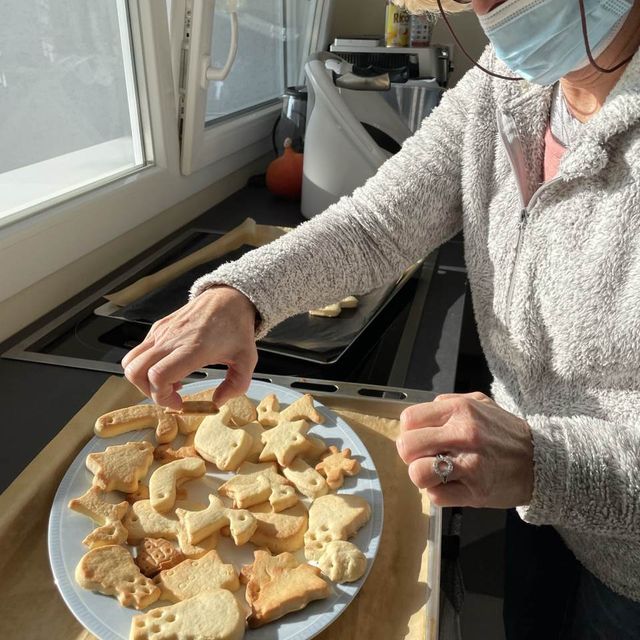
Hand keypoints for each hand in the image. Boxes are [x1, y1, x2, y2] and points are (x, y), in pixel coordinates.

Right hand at [121, 286, 257, 409]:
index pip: (158, 376)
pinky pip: (139, 351)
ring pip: (130, 361)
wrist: (228, 298)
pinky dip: (146, 365)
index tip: (179, 403)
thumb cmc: (236, 327)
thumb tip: (217, 402)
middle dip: (149, 392)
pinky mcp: (158, 327)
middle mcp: (171, 339)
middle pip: (136, 371)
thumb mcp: (247, 360)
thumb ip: (237, 386)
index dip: (162, 397)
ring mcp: (161, 332)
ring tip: (168, 382)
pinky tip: (170, 367)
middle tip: (170, 396)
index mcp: (193, 348)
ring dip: (143, 379)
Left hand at [396, 392, 533, 507]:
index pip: (409, 420)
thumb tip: (424, 412)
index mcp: (460, 410)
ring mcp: (469, 465)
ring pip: (417, 474)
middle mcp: (463, 434)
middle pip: (407, 447)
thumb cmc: (507, 433)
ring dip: (423, 476)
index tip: (420, 438)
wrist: (543, 462)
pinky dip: (439, 493)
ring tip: (437, 473)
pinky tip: (452, 485)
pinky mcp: (474, 492)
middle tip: (426, 457)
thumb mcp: (480, 403)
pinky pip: (436, 496)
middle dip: (411, 455)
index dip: (410, 432)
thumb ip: (449, 403)